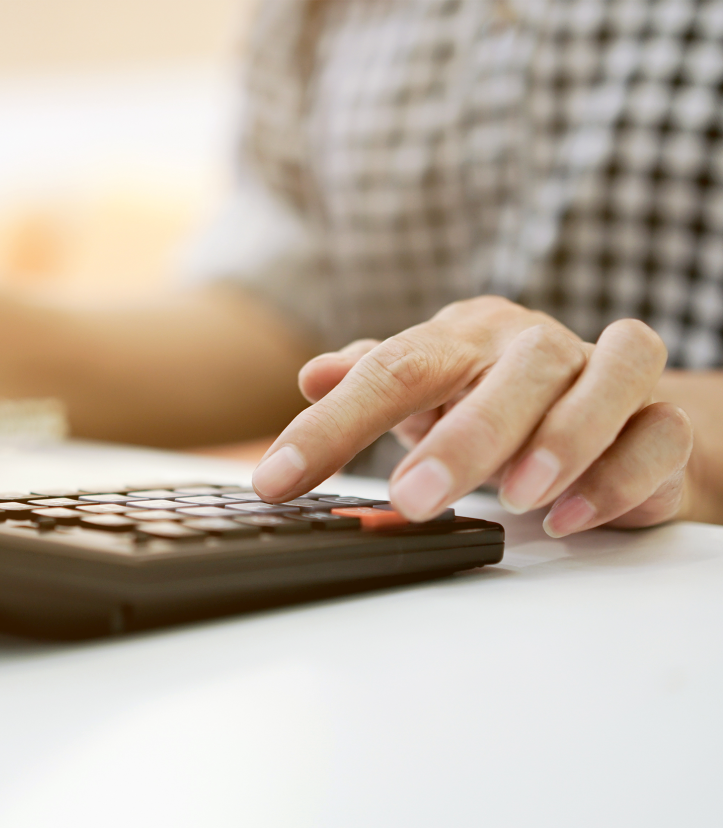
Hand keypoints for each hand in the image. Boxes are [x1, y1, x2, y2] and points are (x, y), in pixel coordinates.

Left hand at [252, 296, 693, 536]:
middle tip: (414, 499)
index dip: (330, 427)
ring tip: (517, 497)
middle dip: (463, 437)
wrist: (608, 409)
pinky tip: (571, 515)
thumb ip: (371, 382)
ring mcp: (605, 376)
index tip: (278, 481)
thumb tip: (312, 375)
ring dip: (561, 439)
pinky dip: (619, 475)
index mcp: (464, 338)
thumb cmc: (495, 399)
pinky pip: (658, 435)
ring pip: (607, 378)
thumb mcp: (425, 391)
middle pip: (511, 370)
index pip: (392, 368)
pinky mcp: (662, 421)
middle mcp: (536, 346)